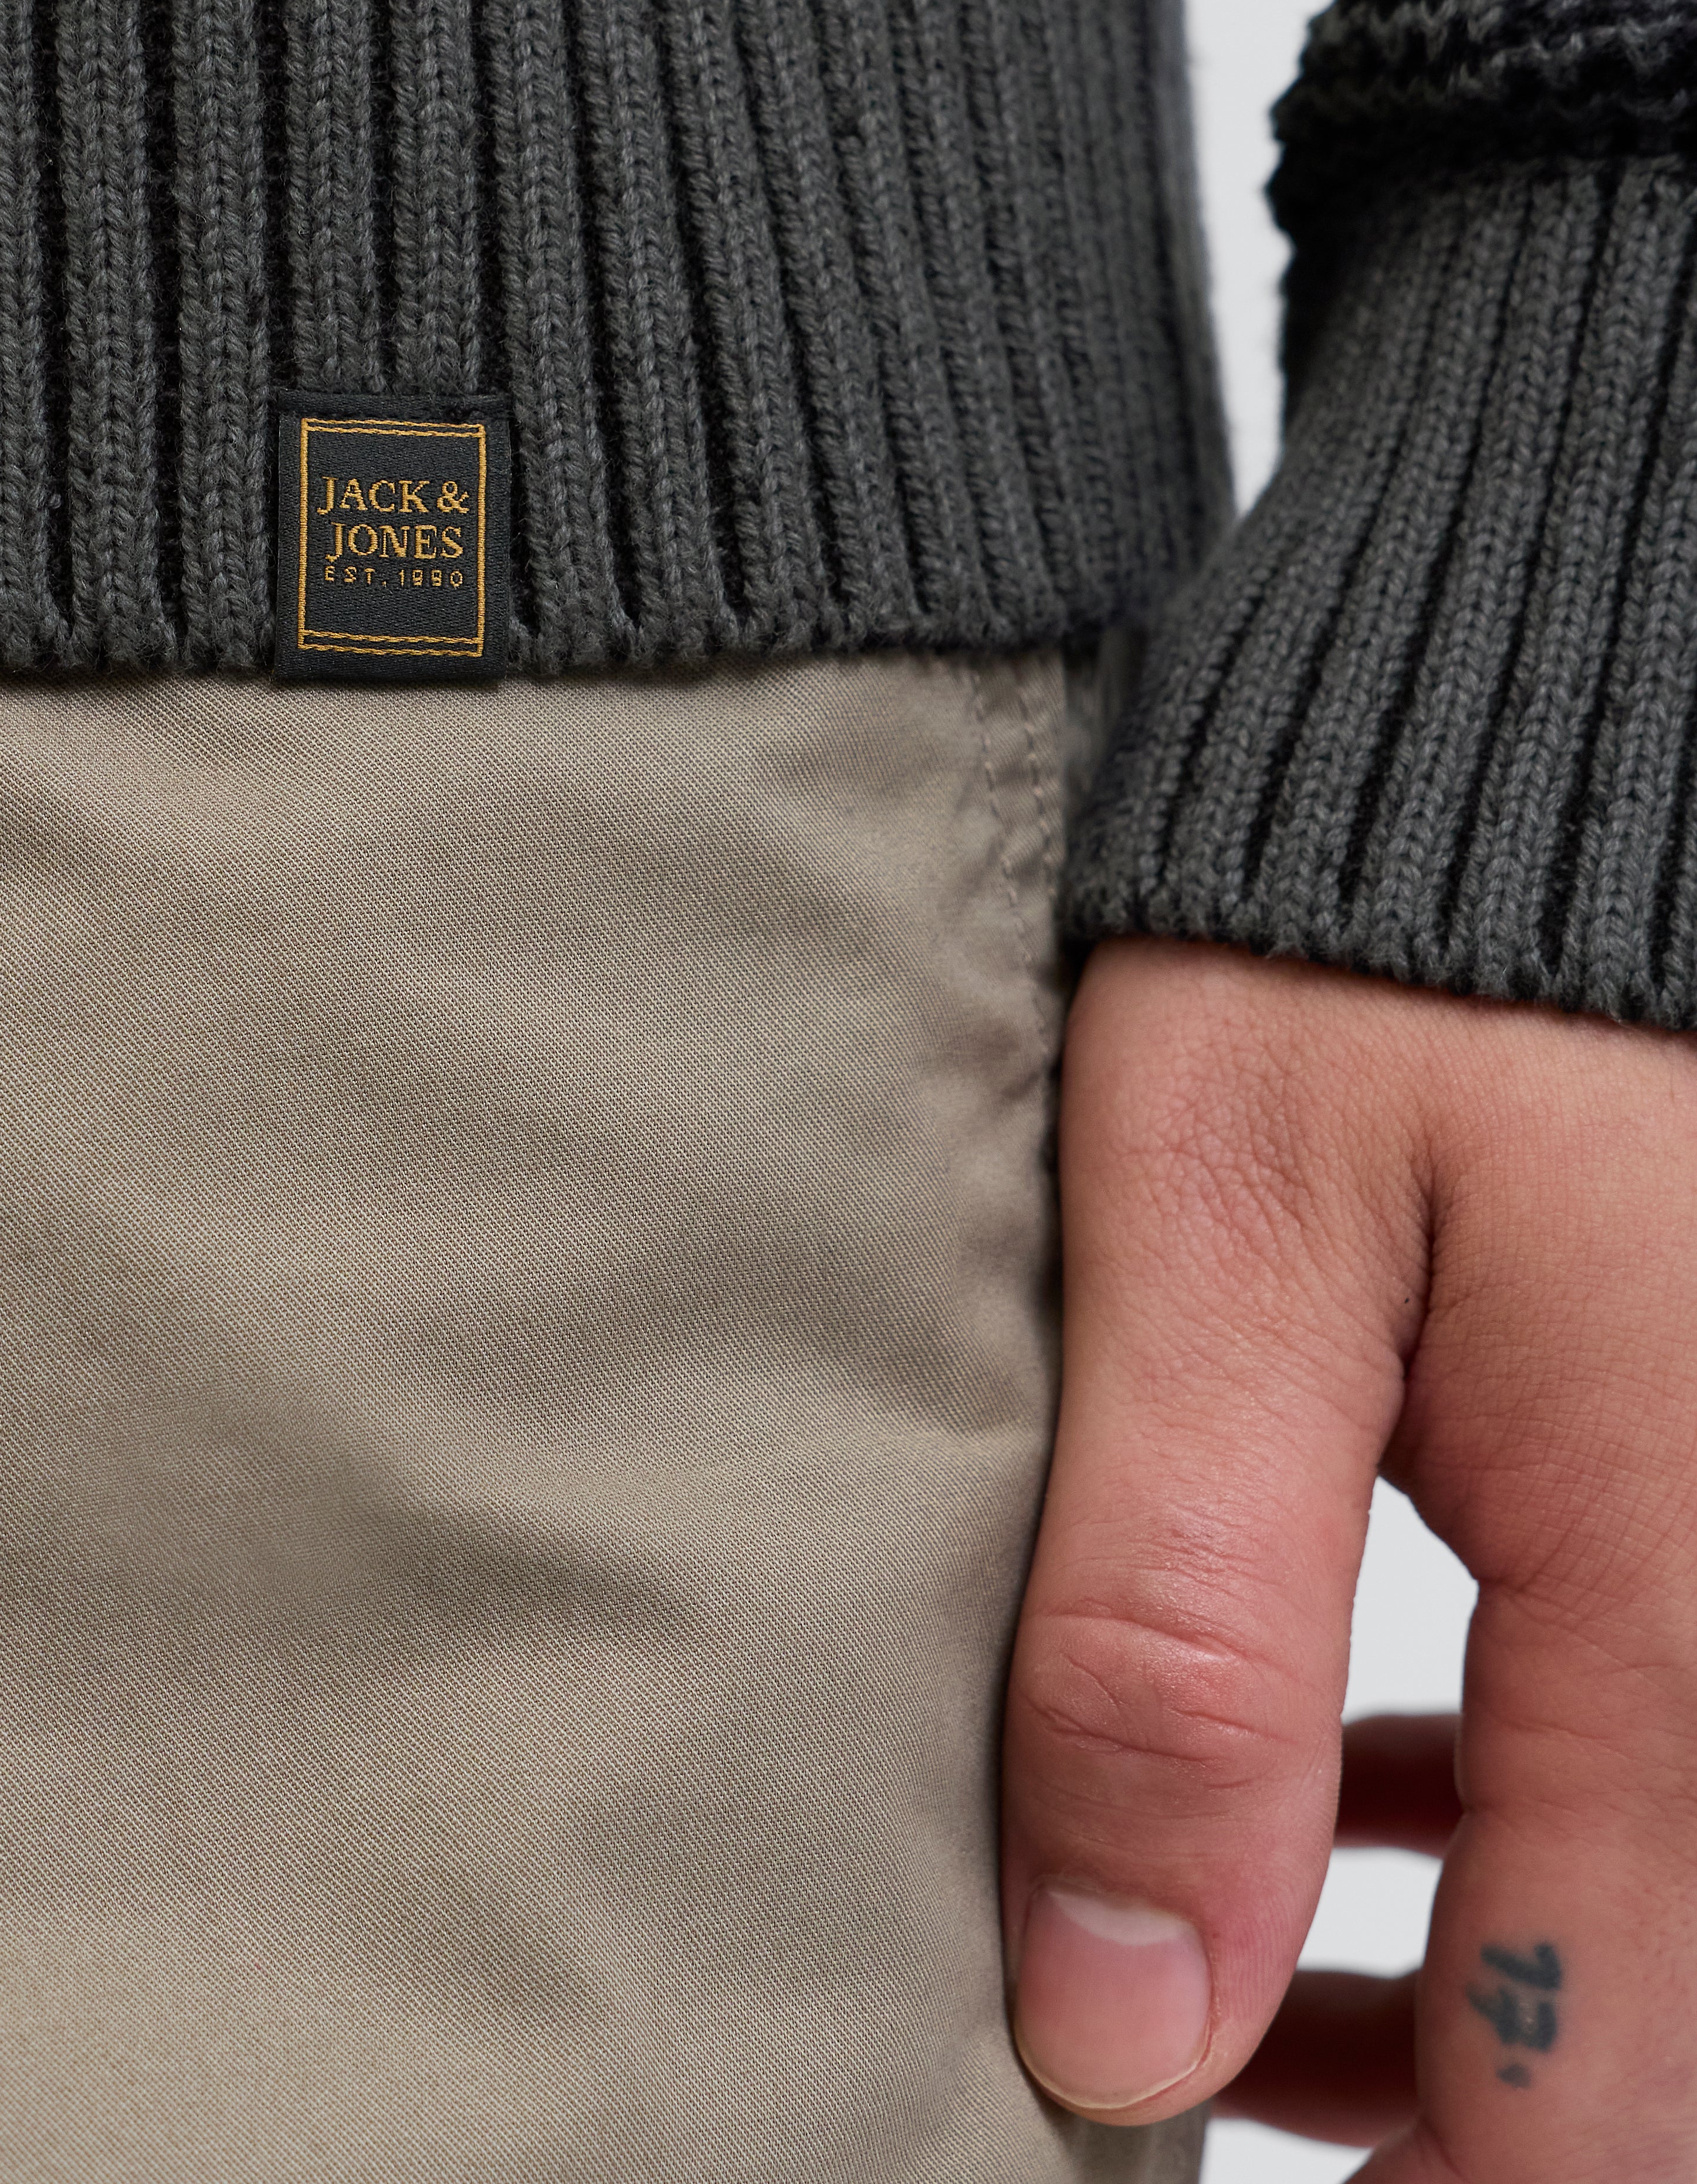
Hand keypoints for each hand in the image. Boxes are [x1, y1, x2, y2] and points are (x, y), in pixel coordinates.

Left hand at [999, 938, 1696, 2175]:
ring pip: (1657, 1922)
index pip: (1589, 2107)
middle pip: (1643, 2049)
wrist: (1559, 721)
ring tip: (1201, 1977)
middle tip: (1156, 2057)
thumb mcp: (1229, 1236)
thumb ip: (1179, 1631)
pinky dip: (1497, 1831)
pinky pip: (1655, 1750)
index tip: (1143, 2155)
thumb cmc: (1375, 939)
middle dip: (1425, 2112)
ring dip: (1447, 1995)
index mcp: (1684, 1611)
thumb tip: (1122, 2008)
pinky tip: (1336, 1800)